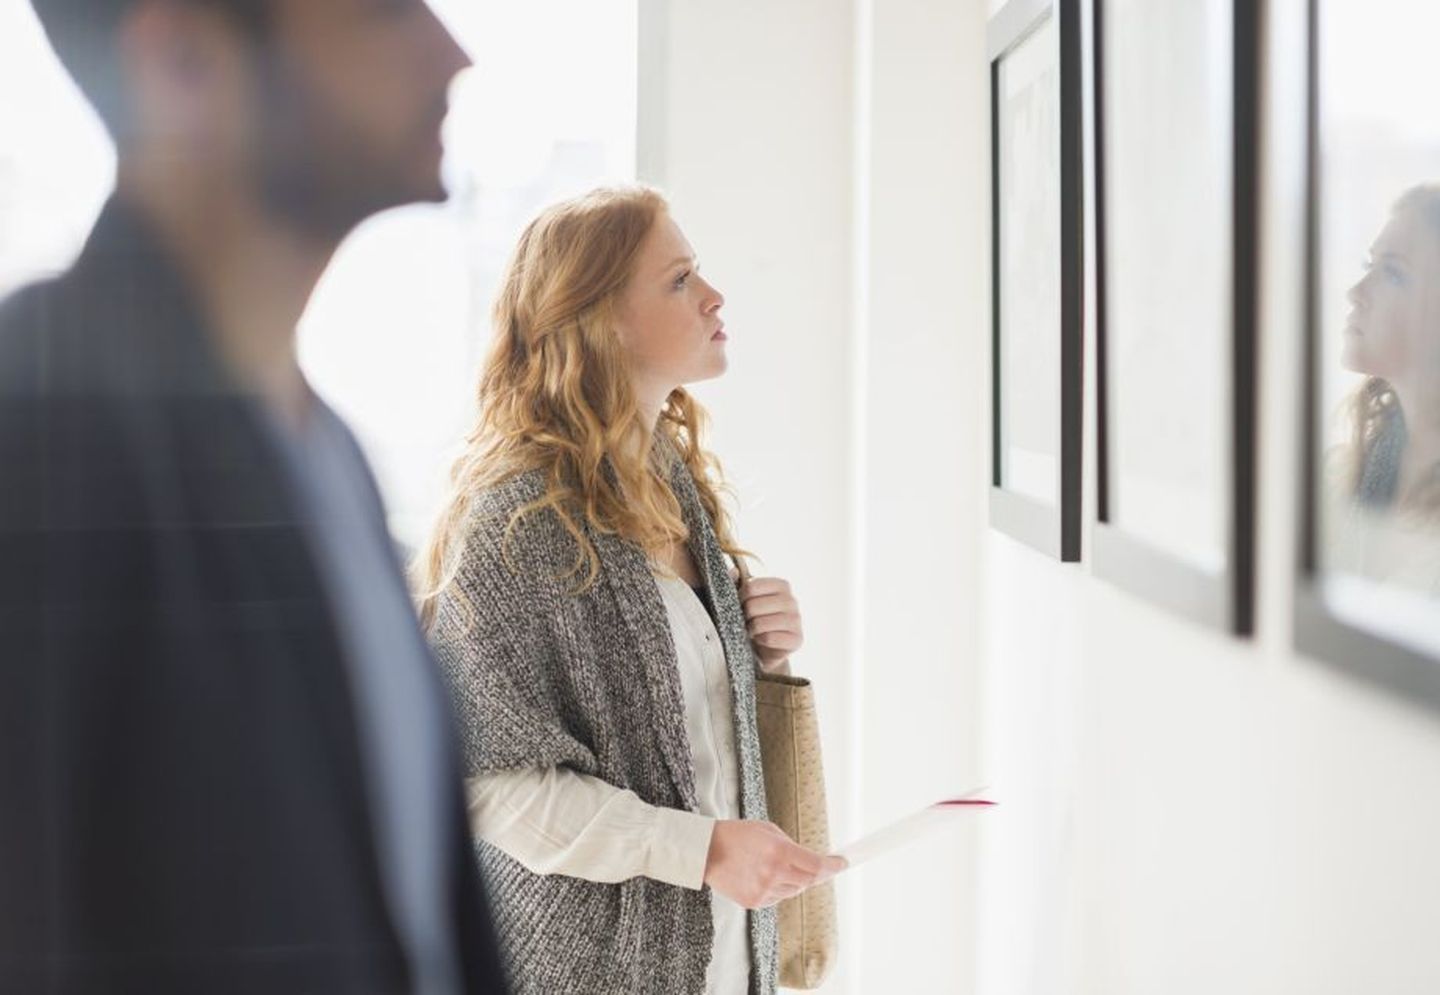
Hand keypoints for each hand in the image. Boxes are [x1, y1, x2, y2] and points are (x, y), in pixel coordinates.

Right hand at [702, 820, 846, 908]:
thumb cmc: (737, 834)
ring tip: (775, 866)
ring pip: (794, 890)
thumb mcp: (769, 830)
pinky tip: (761, 876)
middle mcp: (774, 874)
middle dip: (817, 873)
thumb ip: (791, 847)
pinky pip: (777, 898)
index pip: (817, 865)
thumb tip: (812, 861)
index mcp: (779, 851)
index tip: (843, 863)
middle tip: (818, 866)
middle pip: (810, 881)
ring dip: (795, 880)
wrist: (706, 851)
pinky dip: (778, 889)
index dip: (834, 866)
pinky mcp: (754, 902)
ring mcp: (763, 890)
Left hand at [738, 575, 803, 672]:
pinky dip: (761, 641)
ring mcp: (797, 620)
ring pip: (760, 624)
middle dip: (744, 616)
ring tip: (753, 630)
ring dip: (751, 630)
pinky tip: (762, 639)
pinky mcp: (797, 639)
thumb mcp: (746, 597)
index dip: (740, 597)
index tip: (741, 604)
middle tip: (746, 620)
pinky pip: (769, 639)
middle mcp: (792, 600)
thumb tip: (733, 571)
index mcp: (782, 585)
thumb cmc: (756, 616)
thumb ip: (737, 581)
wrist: (768, 646)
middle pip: (753, 606)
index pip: (750, 587)